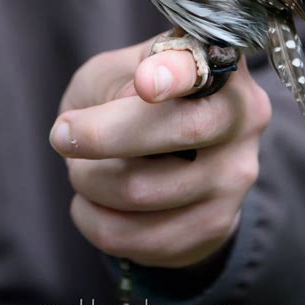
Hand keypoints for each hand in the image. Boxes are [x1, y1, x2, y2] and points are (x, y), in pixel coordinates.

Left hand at [49, 38, 270, 267]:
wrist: (163, 158)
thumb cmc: (130, 99)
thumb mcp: (115, 72)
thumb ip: (119, 79)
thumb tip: (132, 102)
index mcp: (218, 66)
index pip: (203, 67)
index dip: (175, 73)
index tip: (144, 82)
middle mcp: (242, 118)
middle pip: (182, 129)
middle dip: (105, 136)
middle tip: (63, 135)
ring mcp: (235, 176)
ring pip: (145, 189)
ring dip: (89, 181)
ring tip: (81, 170)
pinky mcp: (217, 225)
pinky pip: (138, 237)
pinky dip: (94, 219)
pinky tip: (91, 203)